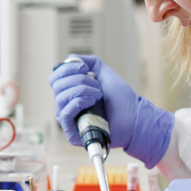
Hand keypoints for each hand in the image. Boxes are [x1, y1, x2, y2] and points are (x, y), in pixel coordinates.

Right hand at [47, 55, 174, 167]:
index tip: (84, 67)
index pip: (55, 78)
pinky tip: (92, 101)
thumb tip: (70, 58)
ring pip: (61, 97)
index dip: (66, 69)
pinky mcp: (72, 133)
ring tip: (98, 94)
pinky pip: (65, 113)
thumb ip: (90, 62)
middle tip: (96, 84)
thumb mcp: (104, 74)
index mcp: (71, 93)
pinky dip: (79, 102)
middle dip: (78, 79)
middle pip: (56, 85)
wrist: (134, 117)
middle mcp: (66, 106)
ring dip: (82, 90)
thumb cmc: (122, 100)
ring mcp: (69, 120)